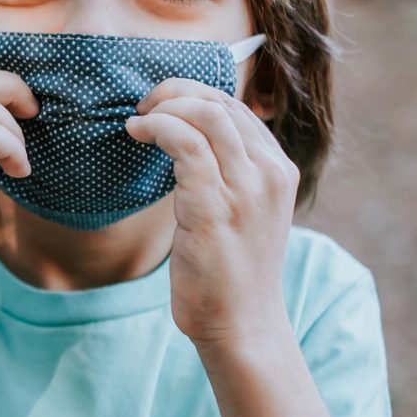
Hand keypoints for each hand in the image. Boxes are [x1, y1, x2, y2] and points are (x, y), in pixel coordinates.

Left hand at [126, 78, 296, 349]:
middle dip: (175, 92)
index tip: (162, 105)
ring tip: (138, 121)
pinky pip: (185, 145)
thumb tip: (186, 138)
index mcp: (279, 170)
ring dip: (164, 108)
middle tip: (144, 107)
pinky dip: (158, 129)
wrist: (242, 324)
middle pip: (221, 102)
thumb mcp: (242, 212)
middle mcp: (270, 173)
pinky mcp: (215, 208)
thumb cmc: (232, 272)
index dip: (193, 95)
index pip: (236, 108)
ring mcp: (246, 190)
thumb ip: (228, 174)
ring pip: (205, 115)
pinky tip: (137, 134)